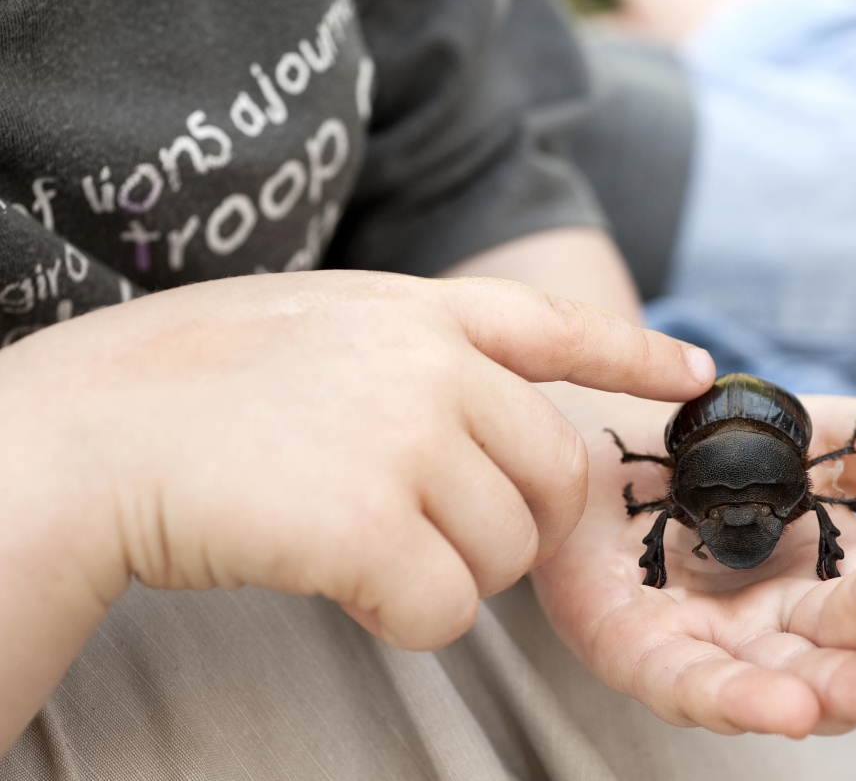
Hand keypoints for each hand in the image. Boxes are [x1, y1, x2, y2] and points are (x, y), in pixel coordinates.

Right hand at [0, 270, 713, 747]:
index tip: (694, 373)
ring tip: (357, 543)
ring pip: (507, 552)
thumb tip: (478, 408)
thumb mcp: (314, 326)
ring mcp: (406, 437)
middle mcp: (430, 364)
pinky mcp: (371, 522)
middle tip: (428, 531)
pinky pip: (447, 609)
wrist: (87, 432)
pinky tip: (342, 583)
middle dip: (511, 523)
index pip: (554, 325)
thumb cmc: (183, 385)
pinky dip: (407, 618)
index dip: (631, 356)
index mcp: (416, 312)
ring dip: (449, 571)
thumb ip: (409, 354)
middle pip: (553, 476)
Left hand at [532, 388, 855, 737]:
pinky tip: (777, 706)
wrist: (607, 439)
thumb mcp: (816, 436)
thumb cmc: (718, 452)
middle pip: (841, 651)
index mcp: (829, 579)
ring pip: (775, 679)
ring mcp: (708, 643)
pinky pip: (684, 682)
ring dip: (828, 694)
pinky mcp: (637, 648)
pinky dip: (729, 696)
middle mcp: (777, 624)